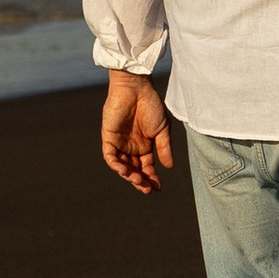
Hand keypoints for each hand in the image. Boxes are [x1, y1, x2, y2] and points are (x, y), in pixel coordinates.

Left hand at [101, 69, 175, 192]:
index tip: (157, 188)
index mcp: (145, 146)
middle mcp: (131, 147)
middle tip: (147, 188)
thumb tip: (169, 167)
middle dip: (140, 181)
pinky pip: (110, 156)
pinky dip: (116, 165)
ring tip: (137, 180)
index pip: (147, 167)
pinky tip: (124, 170)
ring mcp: (120, 143)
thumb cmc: (151, 105)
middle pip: (134, 170)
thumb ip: (164, 148)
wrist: (137, 88)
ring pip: (122, 166)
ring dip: (129, 175)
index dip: (151, 178)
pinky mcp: (109, 137)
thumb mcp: (162, 130)